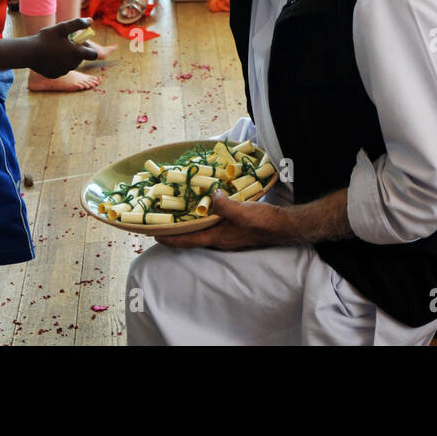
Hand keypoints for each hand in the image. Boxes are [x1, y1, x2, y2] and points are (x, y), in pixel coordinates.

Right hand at [28, 17, 97, 77]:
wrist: (28, 53)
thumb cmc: (45, 39)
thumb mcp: (62, 27)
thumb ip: (77, 24)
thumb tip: (90, 21)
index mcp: (77, 54)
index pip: (93, 54)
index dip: (88, 47)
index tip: (78, 41)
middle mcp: (73, 65)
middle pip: (81, 58)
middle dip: (76, 50)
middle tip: (64, 42)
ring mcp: (64, 71)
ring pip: (70, 63)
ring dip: (67, 56)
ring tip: (55, 48)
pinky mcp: (55, 75)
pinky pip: (61, 68)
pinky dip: (58, 63)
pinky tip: (49, 56)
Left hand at [156, 190, 284, 249]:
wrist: (284, 226)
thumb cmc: (263, 222)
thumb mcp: (243, 212)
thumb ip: (225, 206)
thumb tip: (211, 196)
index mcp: (218, 237)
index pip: (187, 240)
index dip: (170, 238)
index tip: (153, 235)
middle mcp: (220, 239)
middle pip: (192, 237)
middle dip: (176, 232)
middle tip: (161, 222)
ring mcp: (227, 236)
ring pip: (202, 232)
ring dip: (189, 225)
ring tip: (178, 215)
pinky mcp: (234, 229)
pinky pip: (213, 225)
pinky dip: (204, 219)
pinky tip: (205, 209)